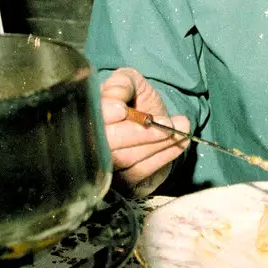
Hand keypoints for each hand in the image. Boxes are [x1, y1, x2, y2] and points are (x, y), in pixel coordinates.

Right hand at [100, 67, 189, 194]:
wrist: (154, 123)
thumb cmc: (138, 101)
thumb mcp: (132, 82)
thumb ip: (123, 83)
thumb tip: (115, 96)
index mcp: (86, 116)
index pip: (91, 119)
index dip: (106, 115)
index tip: (123, 109)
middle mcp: (90, 145)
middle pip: (109, 143)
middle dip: (141, 134)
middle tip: (168, 122)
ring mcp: (104, 167)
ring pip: (126, 159)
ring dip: (157, 144)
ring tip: (180, 127)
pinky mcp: (121, 184)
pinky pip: (139, 173)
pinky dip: (163, 157)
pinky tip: (178, 143)